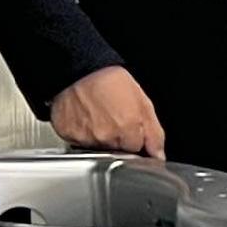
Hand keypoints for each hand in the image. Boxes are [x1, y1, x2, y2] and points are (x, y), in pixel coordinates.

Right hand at [48, 66, 163, 157]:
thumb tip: (158, 156)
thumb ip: (154, 134)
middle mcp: (106, 136)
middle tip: (112, 117)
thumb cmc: (111, 81)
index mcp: (128, 129)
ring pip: (98, 148)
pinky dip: (82, 135)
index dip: (135, 138)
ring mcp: (85, 137)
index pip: (137, 150)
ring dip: (101, 138)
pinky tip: (85, 119)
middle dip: (119, 139)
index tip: (129, 126)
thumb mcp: (144, 104)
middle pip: (118, 150)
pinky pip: (78, 143)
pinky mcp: (68, 135)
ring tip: (98, 117)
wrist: (80, 70)